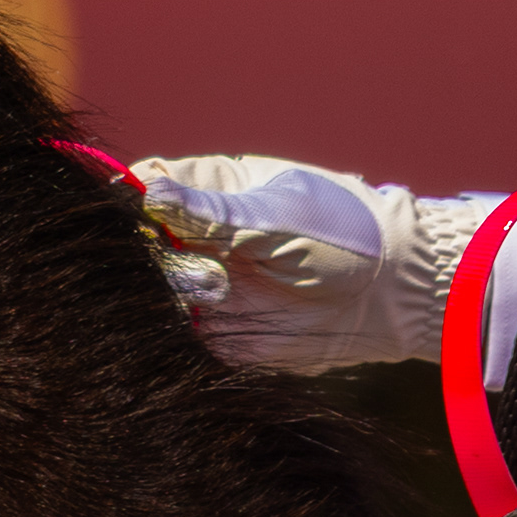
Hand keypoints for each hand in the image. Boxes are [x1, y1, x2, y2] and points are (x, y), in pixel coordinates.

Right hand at [136, 155, 461, 370]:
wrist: (387, 297)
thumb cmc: (341, 236)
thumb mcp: (275, 215)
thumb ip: (210, 210)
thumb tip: (148, 191)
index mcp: (211, 188)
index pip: (145, 185)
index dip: (129, 198)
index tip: (136, 213)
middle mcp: (197, 236)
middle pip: (137, 241)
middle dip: (150, 251)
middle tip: (190, 256)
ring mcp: (200, 284)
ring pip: (149, 288)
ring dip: (169, 289)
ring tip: (217, 287)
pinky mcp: (211, 330)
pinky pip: (171, 331)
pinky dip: (174, 329)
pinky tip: (203, 316)